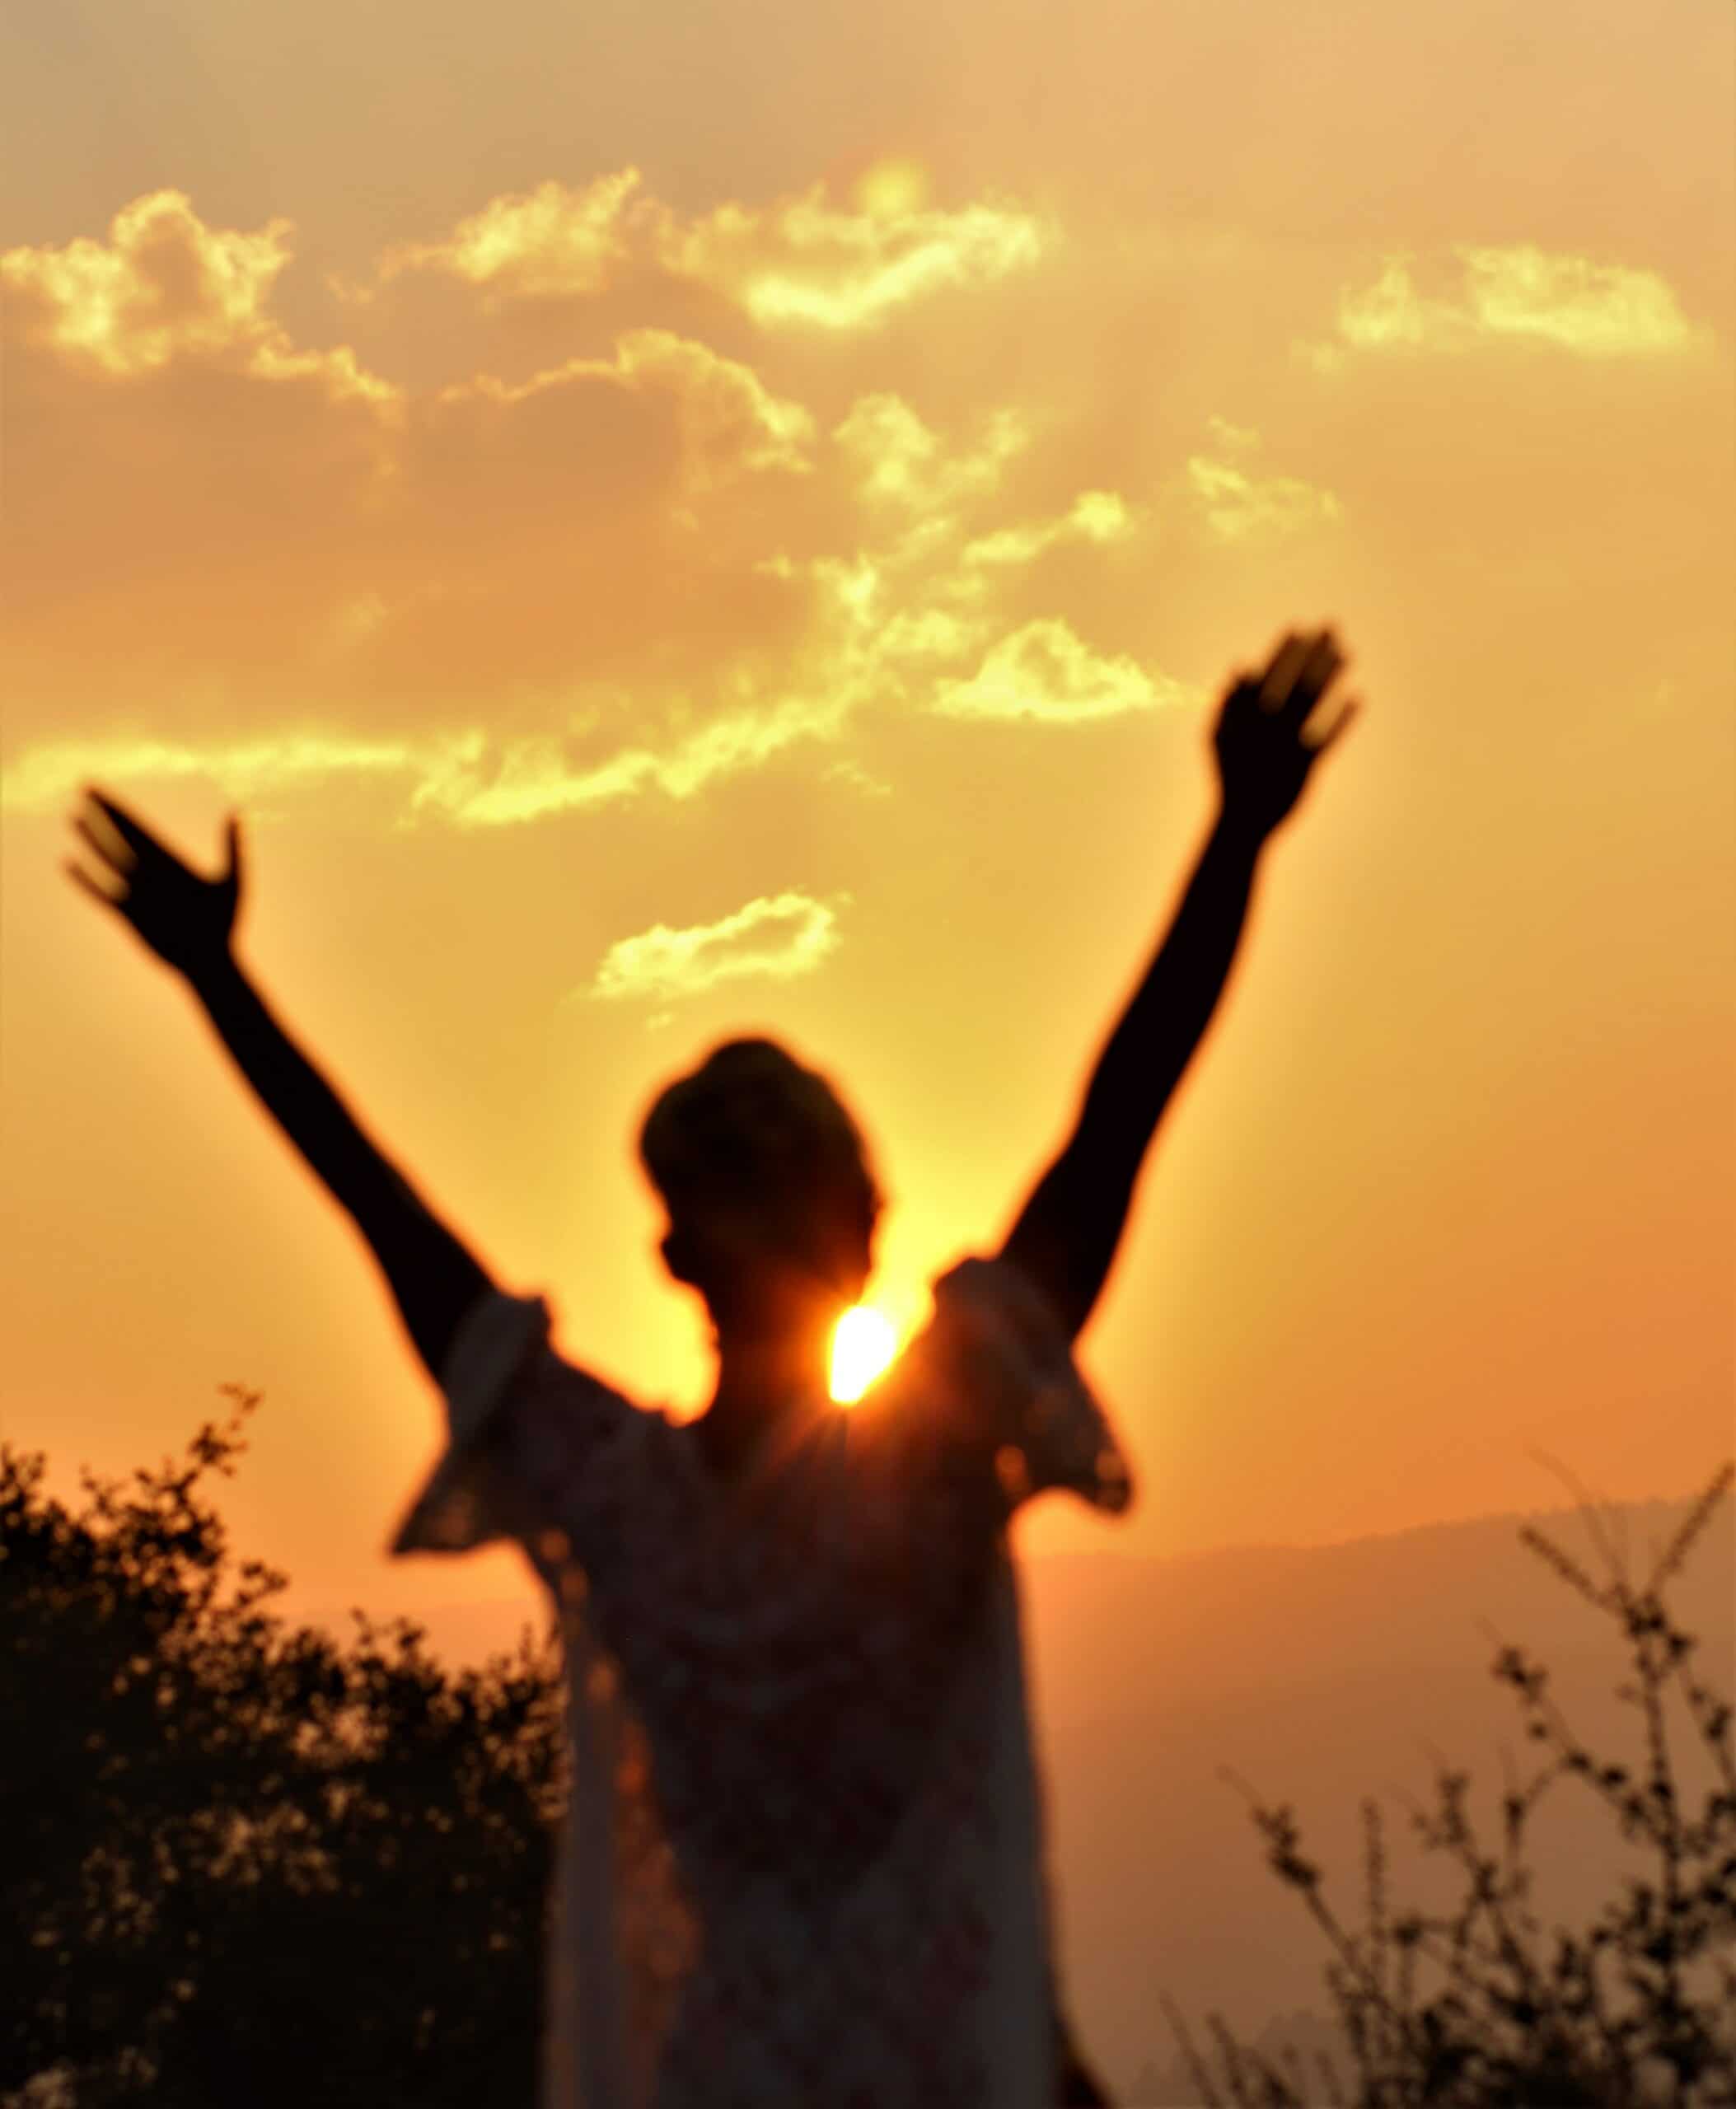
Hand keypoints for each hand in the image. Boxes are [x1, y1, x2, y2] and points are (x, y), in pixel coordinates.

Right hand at [65, 789, 244, 983]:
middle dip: (103, 812)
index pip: (139, 827)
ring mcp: (138, 891)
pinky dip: (85, 878)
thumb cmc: (226, 923)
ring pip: (109, 859)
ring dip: (92, 839)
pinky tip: (68, 864)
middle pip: (121, 835)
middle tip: (84, 787)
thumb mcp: (231, 881)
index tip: (100, 788)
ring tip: (73, 816)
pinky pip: (101, 891)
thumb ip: (232, 847)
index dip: (118, 807)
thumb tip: (235, 812)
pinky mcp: (128, 914)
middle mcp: (152, 872)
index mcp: (172, 860)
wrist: (209, 961)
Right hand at [1213, 627, 1359, 839]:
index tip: (1299, 629)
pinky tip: (1358, 698)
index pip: (1267, 675)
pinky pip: (1327, 738)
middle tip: (1331, 628)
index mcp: (1244, 718)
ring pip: (1311, 703)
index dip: (1284, 650)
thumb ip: (1229, 702)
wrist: (1241, 820)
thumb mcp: (1218, 737)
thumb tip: (1240, 665)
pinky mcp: (1305, 768)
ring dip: (1331, 676)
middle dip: (1314, 652)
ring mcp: (1285, 746)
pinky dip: (1343, 718)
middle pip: (1294, 681)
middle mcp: (1266, 727)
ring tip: (1347, 653)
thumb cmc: (1230, 776)